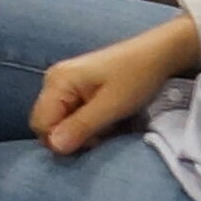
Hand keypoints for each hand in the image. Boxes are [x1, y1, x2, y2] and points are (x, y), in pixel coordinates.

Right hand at [28, 21, 200, 153]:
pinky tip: (106, 119)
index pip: (41, 125)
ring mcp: (63, 83)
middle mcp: (53, 81)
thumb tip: (55, 147)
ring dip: (81, 131)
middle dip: (71, 137)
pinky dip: (86, 123)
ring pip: (60, 122)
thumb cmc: (137, 76)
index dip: (62, 141)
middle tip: (102, 134)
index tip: (93, 141)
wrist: (158, 53)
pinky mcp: (75, 88)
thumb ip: (81, 126)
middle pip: (47, 124)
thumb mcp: (111, 106)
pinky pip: (70, 115)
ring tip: (108, 125)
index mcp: (57, 82)